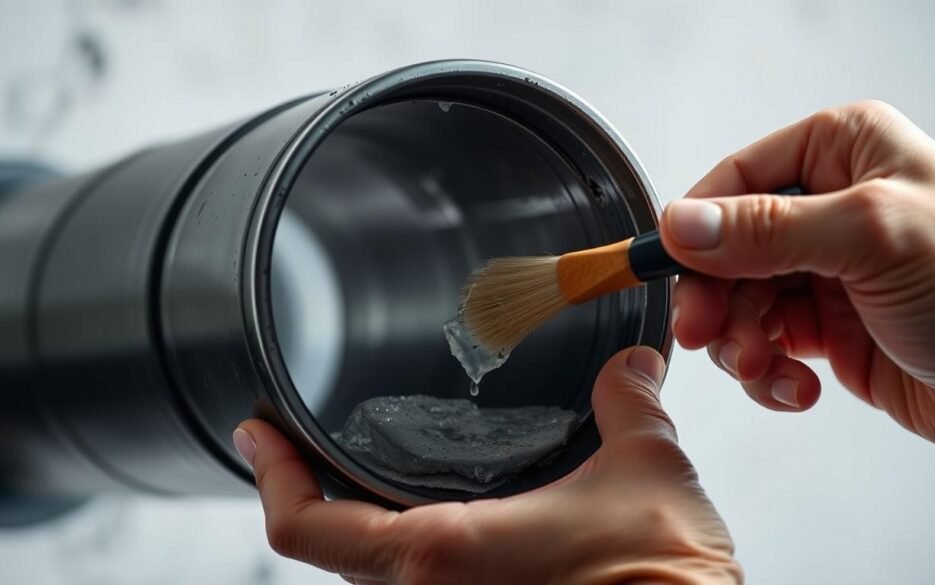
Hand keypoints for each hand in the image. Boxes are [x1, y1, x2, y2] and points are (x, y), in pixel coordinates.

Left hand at [233, 347, 740, 584]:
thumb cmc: (662, 578)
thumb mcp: (646, 466)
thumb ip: (627, 401)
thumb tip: (632, 365)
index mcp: (442, 553)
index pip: (305, 525)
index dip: (269, 476)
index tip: (257, 433)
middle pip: (328, 548)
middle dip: (311, 491)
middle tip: (304, 437)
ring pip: (369, 574)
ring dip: (357, 523)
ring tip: (364, 466)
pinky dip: (403, 548)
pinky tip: (437, 512)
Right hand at [660, 100, 934, 457]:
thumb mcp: (876, 236)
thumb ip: (769, 228)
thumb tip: (684, 223)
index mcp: (843, 152)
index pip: (735, 181)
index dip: (696, 229)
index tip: (672, 273)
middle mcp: (830, 207)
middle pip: (726, 249)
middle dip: (715, 298)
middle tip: (708, 334)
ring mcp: (827, 271)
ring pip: (737, 302)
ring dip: (739, 342)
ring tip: (764, 368)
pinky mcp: (829, 329)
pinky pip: (765, 346)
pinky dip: (767, 373)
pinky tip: (796, 387)